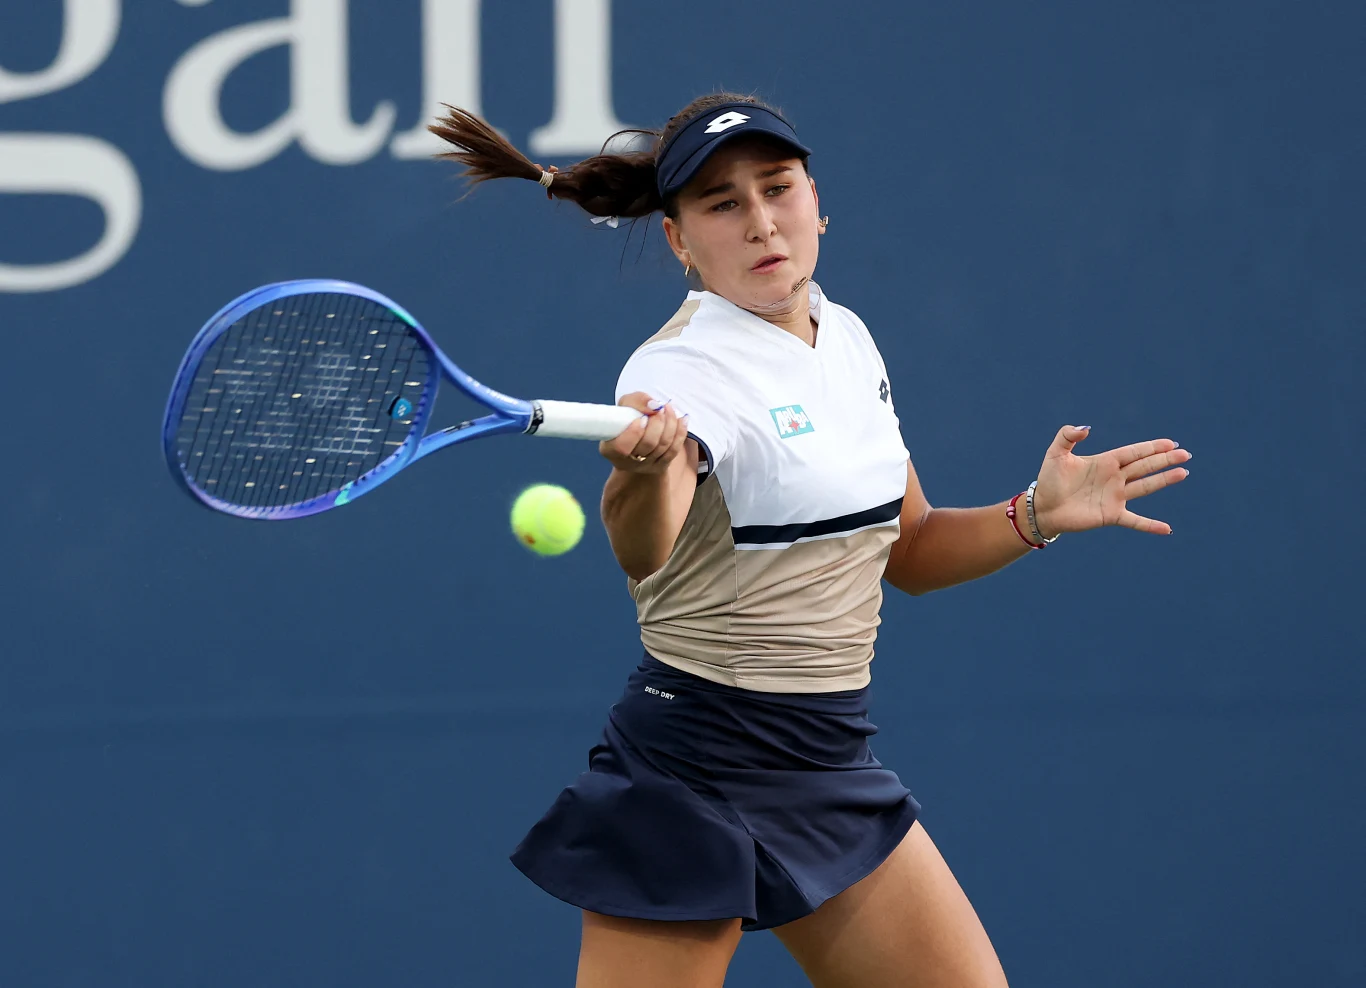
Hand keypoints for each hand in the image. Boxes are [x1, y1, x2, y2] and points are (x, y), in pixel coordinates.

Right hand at [600, 392, 688, 474]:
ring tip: (669, 409)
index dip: (634, 432)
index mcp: (610, 450)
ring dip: (670, 424)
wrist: (637, 437)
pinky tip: (682, 419)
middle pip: (648, 445)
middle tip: (660, 408)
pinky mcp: (660, 466)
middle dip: (658, 423)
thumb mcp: (625, 406)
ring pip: (663, 446)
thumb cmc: (627, 419)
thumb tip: (655, 405)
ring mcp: (645, 466)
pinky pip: (674, 450)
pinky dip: (680, 432)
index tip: (641, 418)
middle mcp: (627, 462)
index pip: (622, 447)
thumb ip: (636, 401)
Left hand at [1030, 425, 1190, 537]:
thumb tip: (1086, 428)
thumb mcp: (1056, 453)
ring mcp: (1115, 497)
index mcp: (1105, 462)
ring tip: (1183, 473)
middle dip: (1164, 460)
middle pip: (1144, 467)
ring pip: (1145, 487)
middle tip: (1185, 454)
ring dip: (1164, 481)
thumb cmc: (1049, 480)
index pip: (1134, 452)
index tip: (1171, 443)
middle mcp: (1114, 478)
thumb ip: (1067, 436)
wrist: (1042, 508)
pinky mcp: (1111, 515)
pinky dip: (1150, 525)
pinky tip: (1167, 529)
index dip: (1151, 447)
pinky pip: (1135, 521)